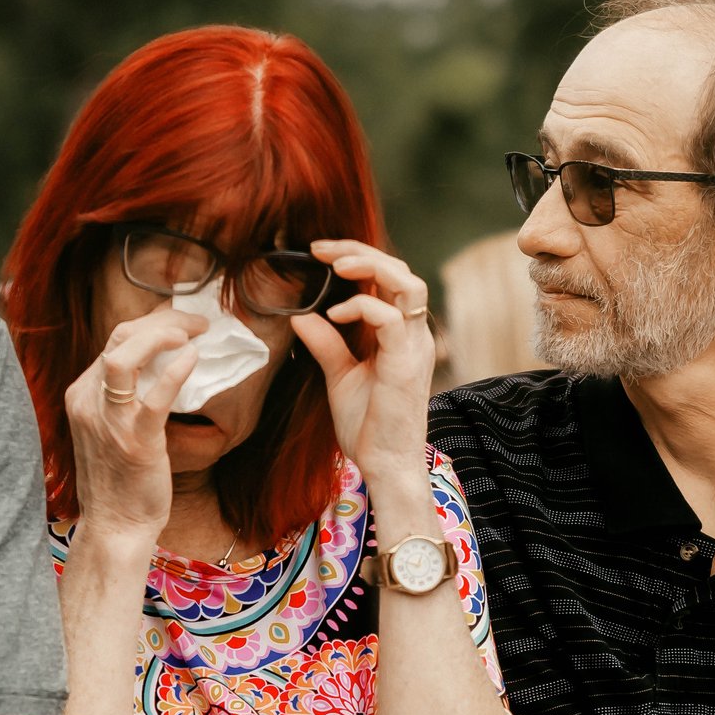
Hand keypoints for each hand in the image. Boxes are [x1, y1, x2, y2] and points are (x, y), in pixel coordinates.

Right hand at [63, 304, 205, 545]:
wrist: (115, 524)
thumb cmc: (122, 478)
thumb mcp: (113, 427)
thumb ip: (126, 397)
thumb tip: (163, 367)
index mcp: (82, 394)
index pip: (115, 340)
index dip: (153, 324)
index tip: (183, 324)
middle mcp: (88, 401)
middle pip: (120, 338)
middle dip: (162, 322)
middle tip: (198, 323)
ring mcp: (109, 421)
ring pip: (124, 358)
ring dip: (161, 336)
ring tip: (192, 334)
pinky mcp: (135, 441)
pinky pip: (153, 398)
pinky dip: (175, 373)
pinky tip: (193, 359)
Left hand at [291, 241, 436, 506]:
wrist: (384, 464)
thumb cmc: (369, 426)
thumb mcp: (339, 376)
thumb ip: (326, 343)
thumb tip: (300, 315)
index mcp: (402, 335)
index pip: (390, 278)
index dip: (358, 257)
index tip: (319, 254)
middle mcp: (414, 335)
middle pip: (401, 270)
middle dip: (361, 252)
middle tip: (321, 250)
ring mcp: (414, 347)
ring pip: (408, 283)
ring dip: (370, 266)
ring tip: (336, 265)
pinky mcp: (406, 364)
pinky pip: (391, 318)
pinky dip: (362, 306)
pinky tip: (335, 313)